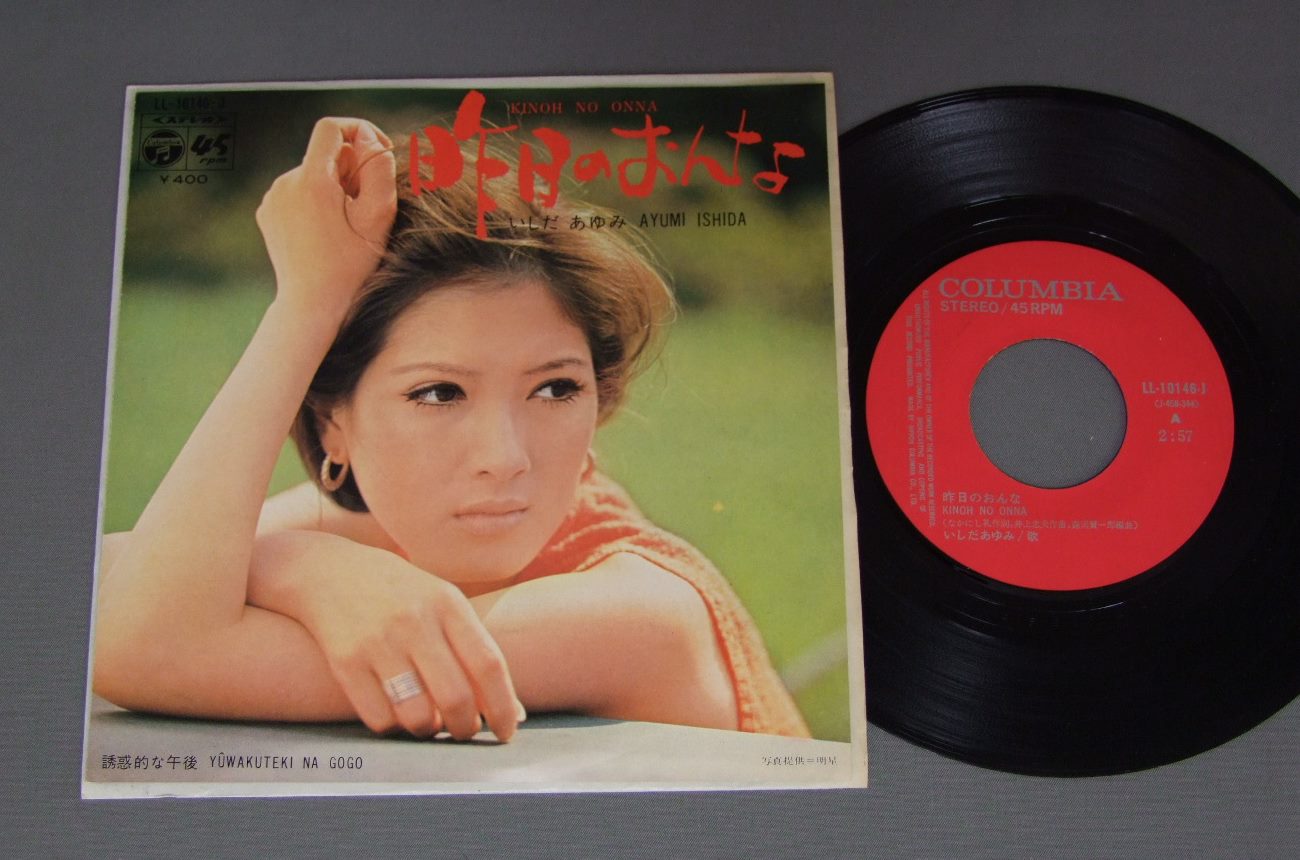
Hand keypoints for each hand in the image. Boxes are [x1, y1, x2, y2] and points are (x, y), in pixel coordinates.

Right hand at [249, 532, 523, 740]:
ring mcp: (378, 642)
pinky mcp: (345, 662)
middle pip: (456, 697)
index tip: (507, 732)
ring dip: (429, 731)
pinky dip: (394, 727)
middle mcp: (415, 621)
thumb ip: (474, 649)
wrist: (325, 571)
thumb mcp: (441, 600)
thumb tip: (513, 713)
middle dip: (467, 728)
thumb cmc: (397, 593)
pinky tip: (395, 712)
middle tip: (465, 731)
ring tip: (429, 722)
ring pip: (417, 716)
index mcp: (447, 603)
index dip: (503, 706)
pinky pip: (380, 718)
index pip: (488, 664)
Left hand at [255, 117, 396, 319]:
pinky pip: (297, 192)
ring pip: (312, 173)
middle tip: (366, 205)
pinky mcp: (267, 212)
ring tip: (346, 224)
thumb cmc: (351, 265)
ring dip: (333, 187)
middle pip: (324, 154)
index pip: (331, 128)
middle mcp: (285, 182)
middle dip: (350, 169)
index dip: (360, 131)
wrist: (311, 304)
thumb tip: (371, 140)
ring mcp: (272, 198)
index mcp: (312, 180)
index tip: (378, 153)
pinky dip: (315, 201)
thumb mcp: (378, 218)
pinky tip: (325, 231)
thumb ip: (379, 170)